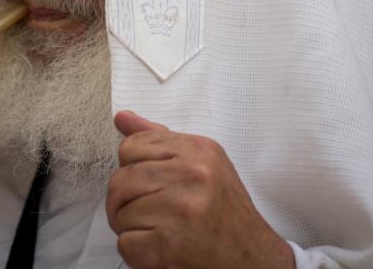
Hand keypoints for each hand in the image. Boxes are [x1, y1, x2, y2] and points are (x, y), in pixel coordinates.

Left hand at [105, 111, 293, 268]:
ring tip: (159, 231)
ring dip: (131, 229)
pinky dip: (138, 253)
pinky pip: (125, 243)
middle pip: (120, 180)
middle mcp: (192, 175)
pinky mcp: (170, 244)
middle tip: (150, 215)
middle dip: (125, 203)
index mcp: (198, 150)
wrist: (254, 259)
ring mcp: (181, 209)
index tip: (153, 185)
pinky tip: (162, 249)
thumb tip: (123, 117)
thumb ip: (159, 140)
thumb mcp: (202, 164)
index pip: (131, 147)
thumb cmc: (226, 215)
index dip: (134, 170)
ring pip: (118, 212)